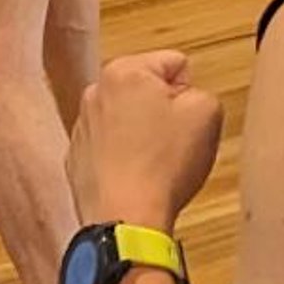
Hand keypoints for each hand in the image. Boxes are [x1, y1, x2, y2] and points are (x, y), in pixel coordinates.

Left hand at [70, 48, 222, 230]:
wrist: (126, 220)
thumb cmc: (165, 163)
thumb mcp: (207, 113)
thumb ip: (202, 91)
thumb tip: (186, 100)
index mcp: (125, 71)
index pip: (175, 64)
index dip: (190, 93)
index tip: (186, 123)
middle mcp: (95, 91)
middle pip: (146, 90)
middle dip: (162, 110)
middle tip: (172, 142)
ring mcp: (81, 126)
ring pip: (126, 119)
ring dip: (141, 133)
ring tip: (153, 164)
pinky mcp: (75, 159)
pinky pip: (109, 147)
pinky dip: (122, 157)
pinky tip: (135, 178)